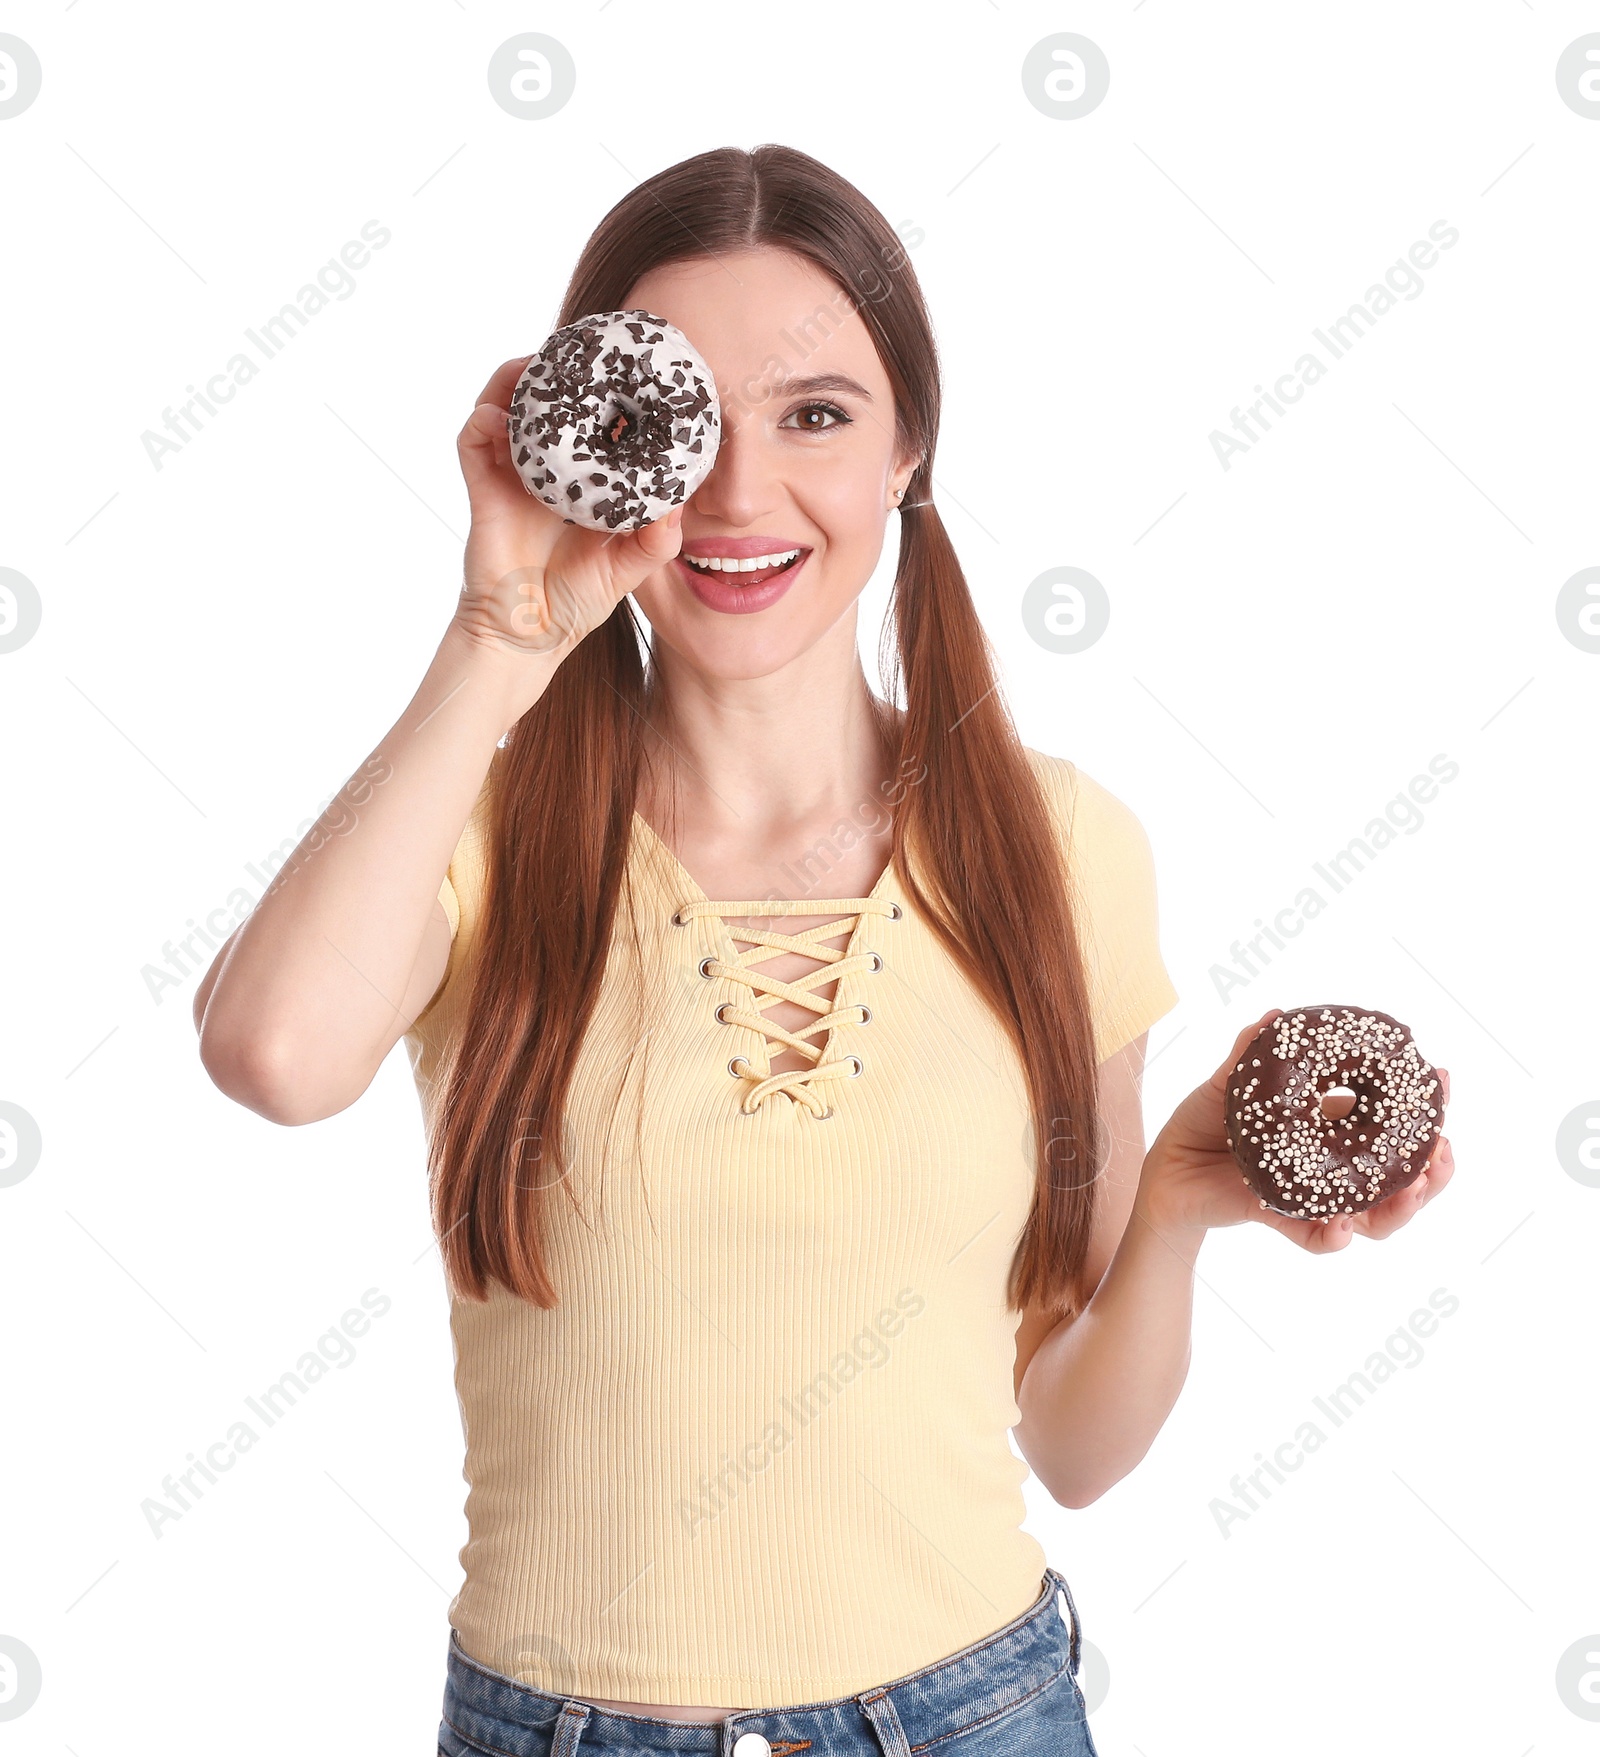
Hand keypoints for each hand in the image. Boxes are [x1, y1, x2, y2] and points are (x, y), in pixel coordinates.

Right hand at [451, 354, 686, 672]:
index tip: (627, 367)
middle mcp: (544, 471)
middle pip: (544, 405)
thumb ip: (654, 542)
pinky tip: (497, 413)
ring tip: (536, 363)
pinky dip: (482, 421)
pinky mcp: (482, 491)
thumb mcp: (627, 569)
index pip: (592, 425)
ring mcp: (510, 477)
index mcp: (581, 482)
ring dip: (516, 381)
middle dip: (557, 372)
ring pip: (505, 409)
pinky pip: (473, 443)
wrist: (525, 637)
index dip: (605, 395)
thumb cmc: (574, 603)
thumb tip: (679, 508)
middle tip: (579, 347)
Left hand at [1134, 1007, 1454, 1254]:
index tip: (1443, 1081)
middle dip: (1432, 1168)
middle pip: (1399, 1177)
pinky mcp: (1281, 1218)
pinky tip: (1343, 1228)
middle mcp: (1330, 1165)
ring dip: (1400, 1208)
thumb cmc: (1202, 1122)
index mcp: (1328, 1125)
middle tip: (1443, 1152)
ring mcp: (1311, 1196)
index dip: (1421, 1107)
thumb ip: (1247, 1055)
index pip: (1388, 1120)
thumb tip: (1274, 1016)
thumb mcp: (1224, 1085)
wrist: (1164, 1169)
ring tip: (1413, 1191)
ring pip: (1374, 1216)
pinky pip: (1315, 1238)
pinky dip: (1332, 1237)